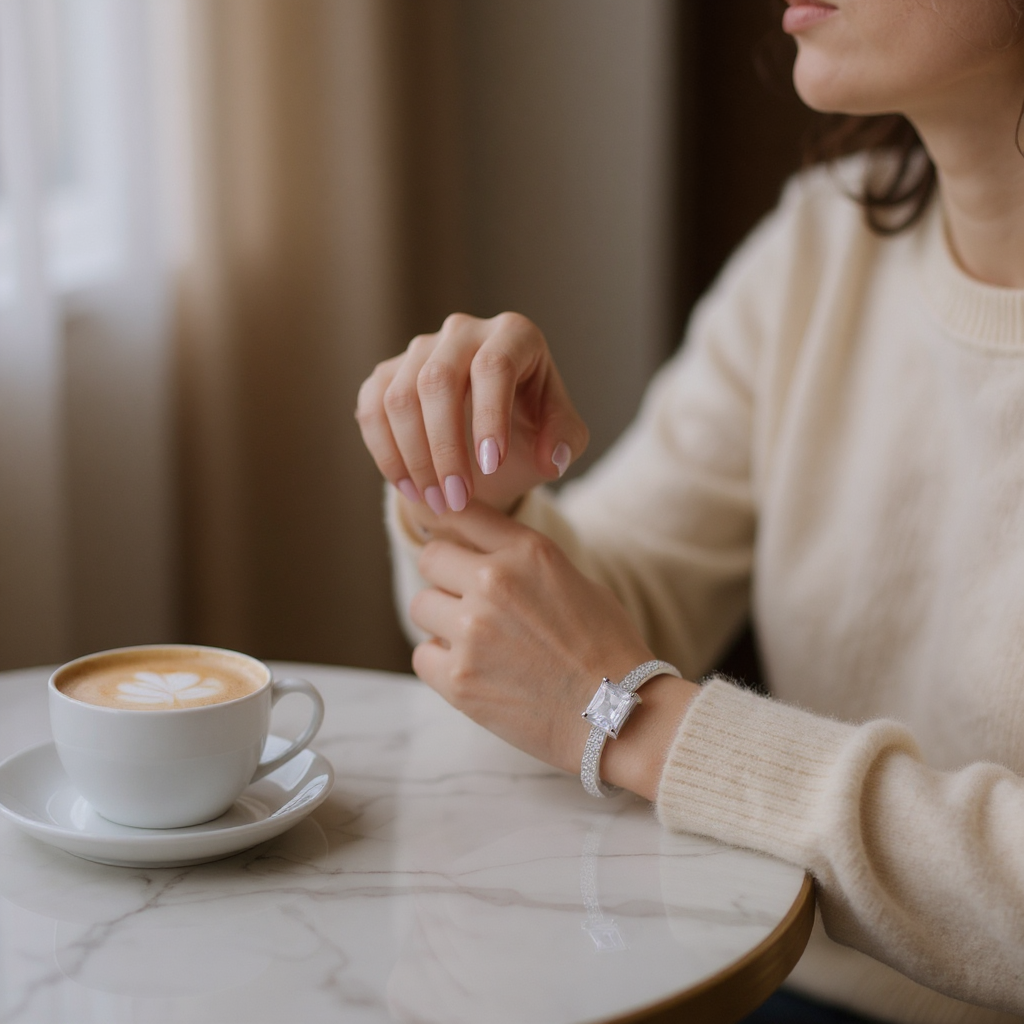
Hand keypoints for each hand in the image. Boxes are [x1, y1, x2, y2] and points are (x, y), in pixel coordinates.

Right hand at [355, 312, 588, 523]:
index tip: (491, 465)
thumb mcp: (561, 435)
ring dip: (415, 458)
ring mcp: (419, 350)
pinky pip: (372, 410)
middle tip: (458, 498)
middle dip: (445, 447)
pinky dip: (386, 454)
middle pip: (438, 380)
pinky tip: (410, 488)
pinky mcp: (387, 374)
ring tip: (439, 503)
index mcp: (513, 335)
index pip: (493, 366)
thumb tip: (553, 457)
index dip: (489, 416)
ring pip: (400, 398)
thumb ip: (567, 440)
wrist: (491, 435)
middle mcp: (462, 331)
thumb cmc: (532, 428)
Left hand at [409, 502, 698, 799]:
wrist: (620, 716)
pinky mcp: (458, 678)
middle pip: (431, 558)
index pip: (463, 512)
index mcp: (528, 552)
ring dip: (441, 621)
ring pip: (421, 606)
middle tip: (466, 600)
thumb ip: (525, 563)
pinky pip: (422, 655)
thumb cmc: (608, 649)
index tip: (453, 539)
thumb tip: (482, 555)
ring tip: (475, 641)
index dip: (452, 525)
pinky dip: (441, 663)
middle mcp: (494, 582)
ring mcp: (471, 630)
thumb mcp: (575, 581)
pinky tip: (474, 671)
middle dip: (444, 576)